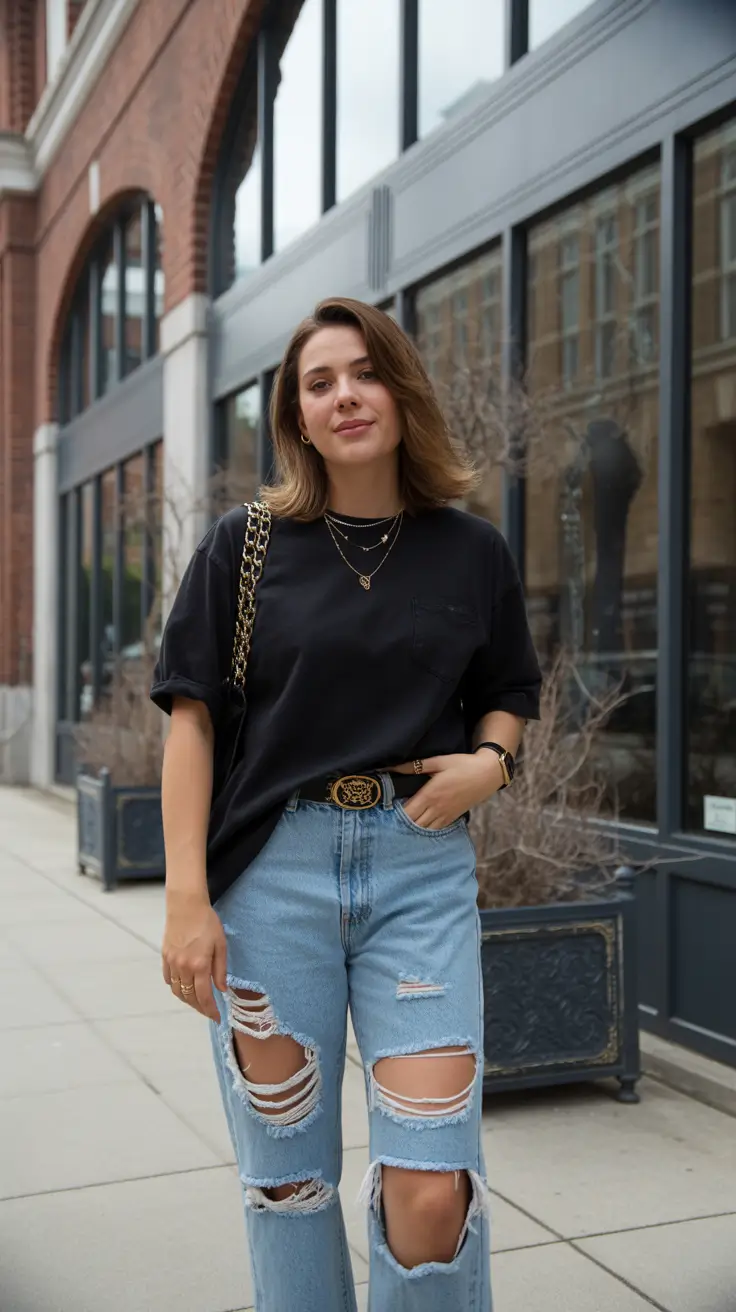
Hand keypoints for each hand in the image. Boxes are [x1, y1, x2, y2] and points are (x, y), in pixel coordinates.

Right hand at [162, 892, 227, 1021]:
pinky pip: (169, 979)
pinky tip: (184, 988)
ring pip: (177, 991)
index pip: (204, 996)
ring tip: (197, 1002)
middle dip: (200, 1008)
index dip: (210, 1010)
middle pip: (189, 997)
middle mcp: (183, 967)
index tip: (217, 1018)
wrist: (186, 906)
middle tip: (208, 1012)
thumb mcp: (220, 945)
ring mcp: (172, 963)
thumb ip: (220, 969)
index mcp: (199, 965)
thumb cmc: (207, 922)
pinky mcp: (165, 957)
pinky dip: (176, 987)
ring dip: (187, 1000)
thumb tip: (222, 990)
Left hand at [390, 753, 503, 829]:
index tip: (386, 812)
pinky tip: (420, 827)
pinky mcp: (453, 818)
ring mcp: (446, 815)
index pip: (407, 813)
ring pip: (424, 831)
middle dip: (401, 825)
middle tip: (391, 821)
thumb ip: (415, 766)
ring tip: (403, 826)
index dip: (395, 816)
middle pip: (413, 825)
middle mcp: (437, 808)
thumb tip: (394, 767)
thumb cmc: (462, 765)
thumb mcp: (439, 761)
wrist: (487, 774)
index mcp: (430, 794)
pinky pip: (436, 830)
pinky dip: (426, 831)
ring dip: (413, 830)